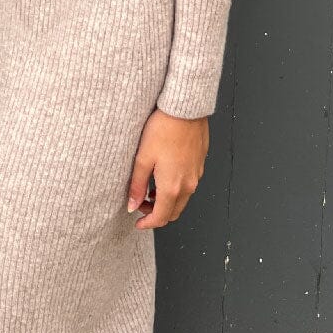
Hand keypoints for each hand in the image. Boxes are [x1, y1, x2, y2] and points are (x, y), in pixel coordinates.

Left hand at [127, 109, 209, 229]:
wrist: (185, 109)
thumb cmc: (163, 129)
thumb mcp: (142, 158)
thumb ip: (137, 185)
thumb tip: (132, 205)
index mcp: (172, 187)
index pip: (161, 217)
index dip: (147, 224)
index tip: (137, 222)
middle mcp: (188, 185)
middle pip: (174, 212)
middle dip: (157, 213)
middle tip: (141, 204)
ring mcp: (196, 174)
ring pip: (182, 199)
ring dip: (166, 201)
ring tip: (150, 188)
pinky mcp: (199, 163)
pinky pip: (188, 185)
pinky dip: (176, 189)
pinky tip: (163, 174)